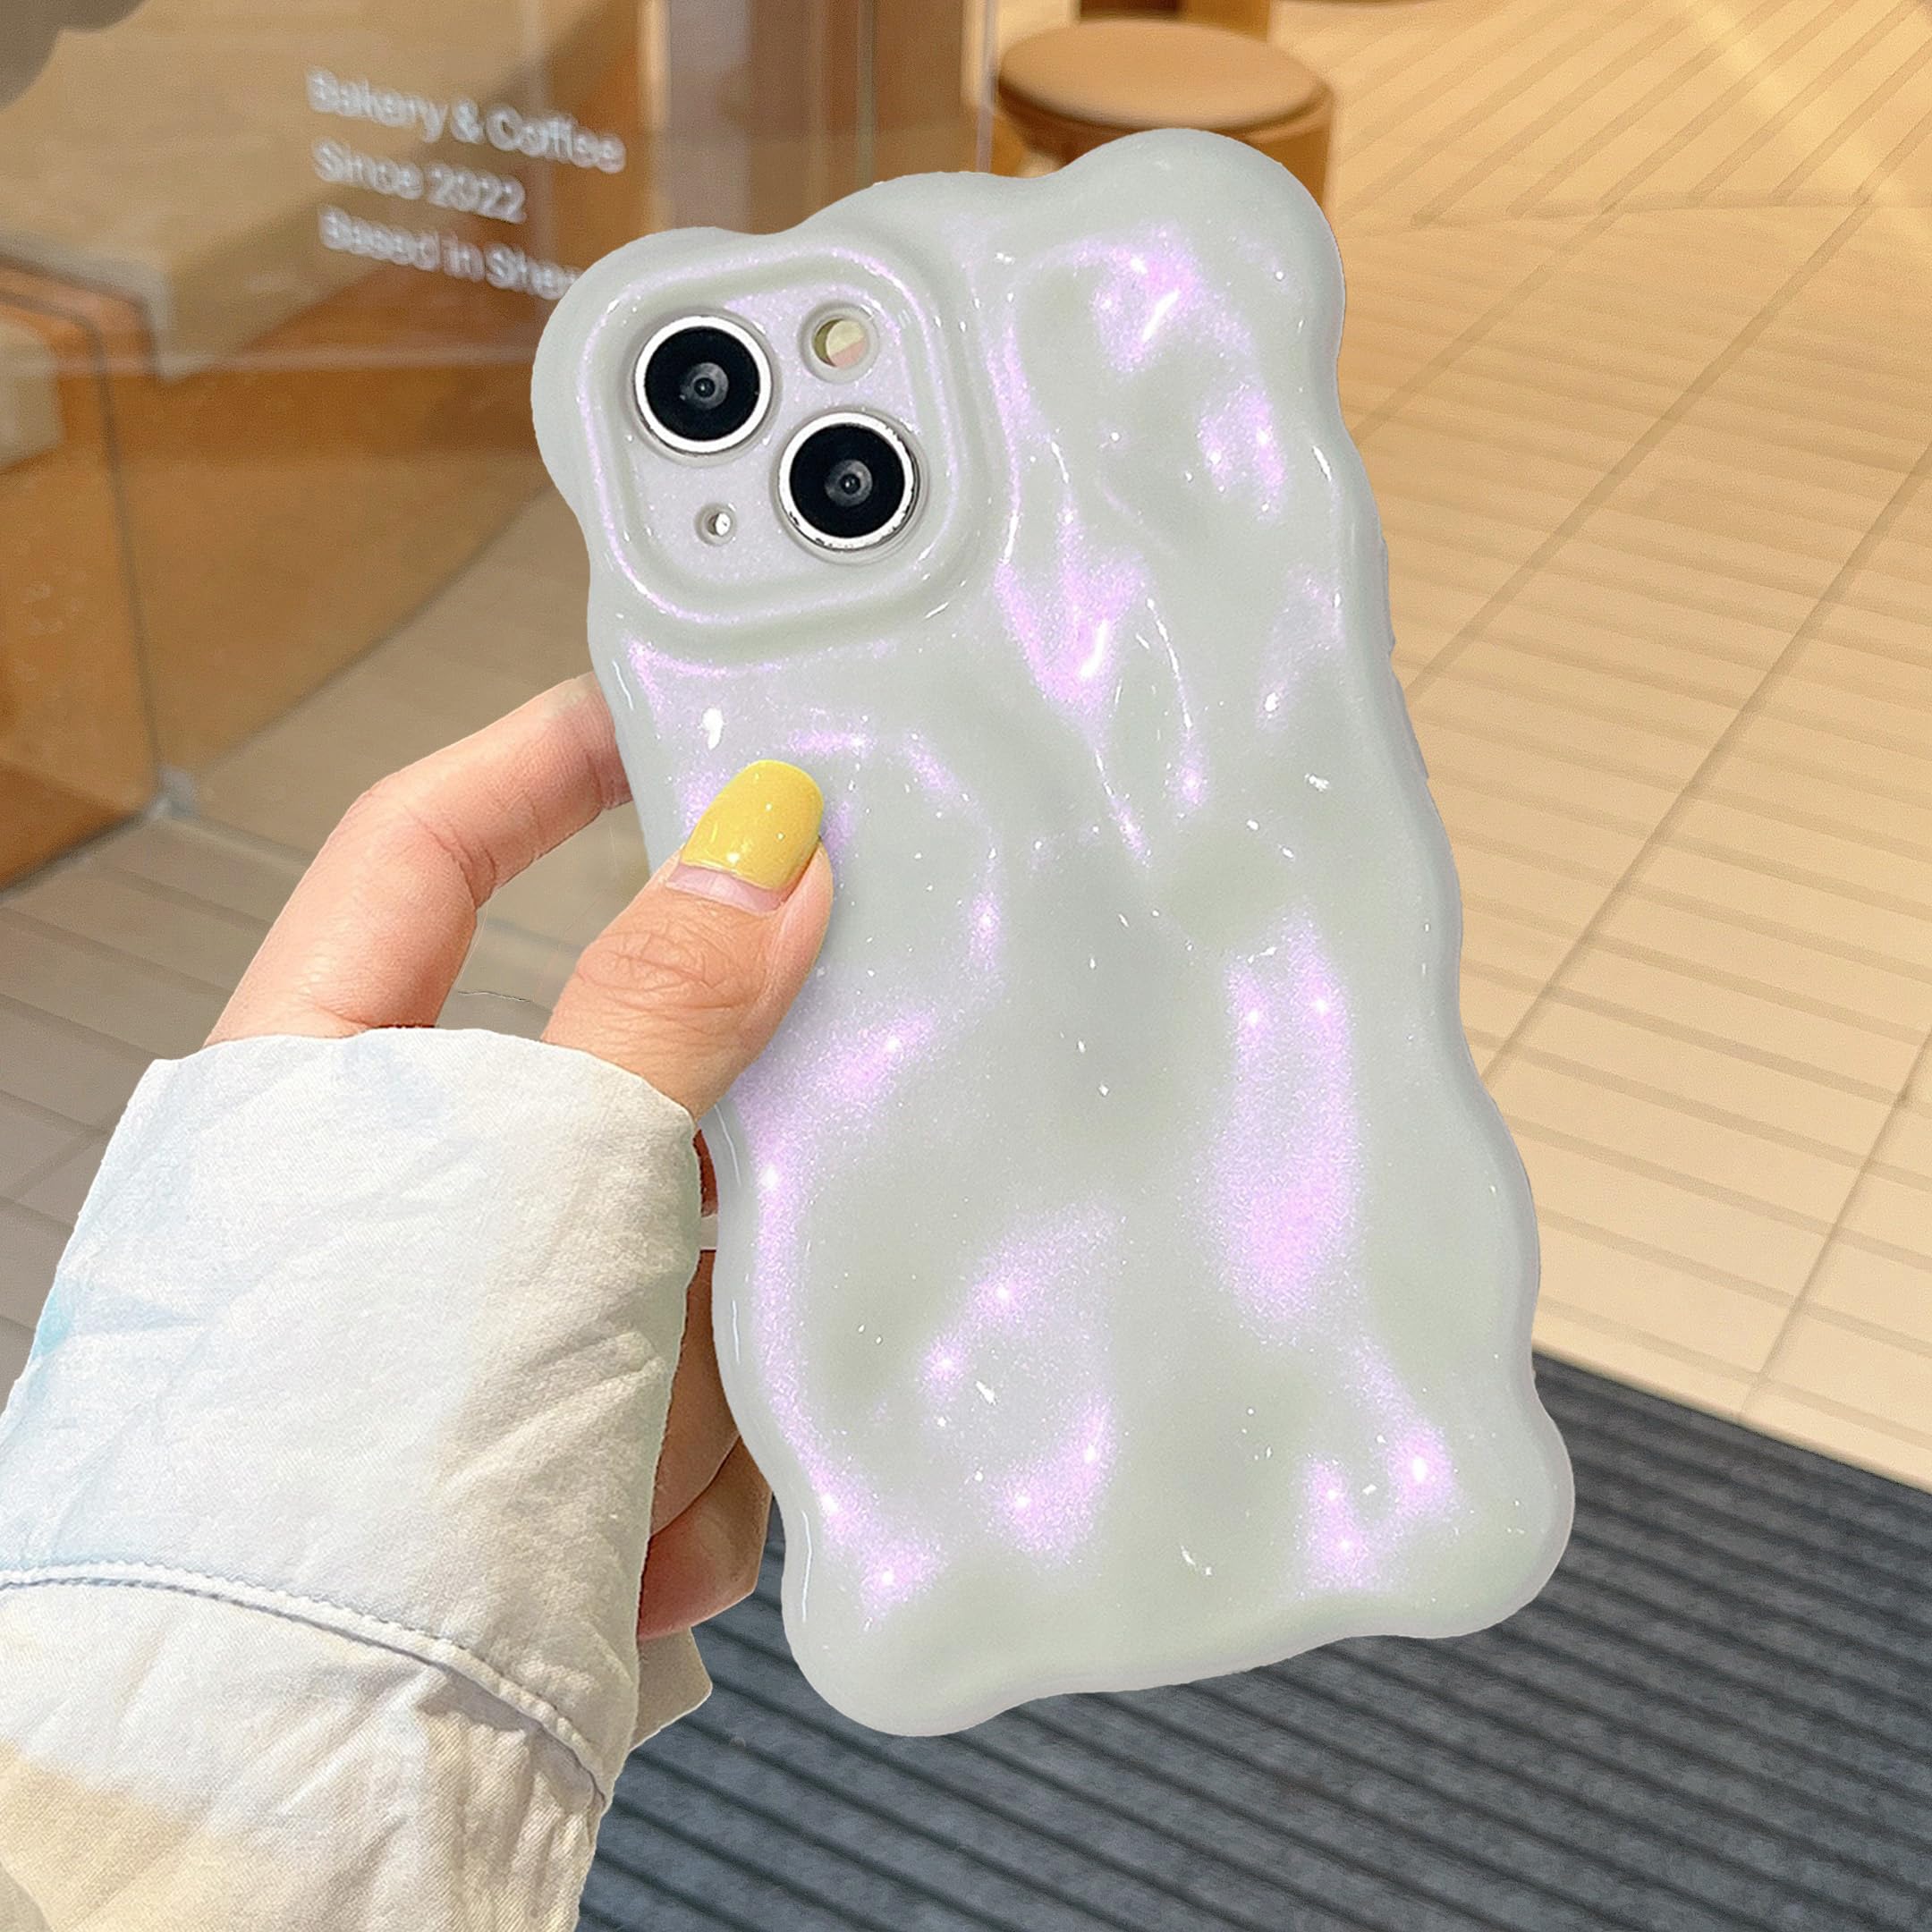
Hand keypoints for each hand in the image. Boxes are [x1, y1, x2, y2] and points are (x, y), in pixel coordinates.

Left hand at [207, 674, 831, 1640]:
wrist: (290, 1784)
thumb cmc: (334, 1466)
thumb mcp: (522, 1189)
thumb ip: (657, 1009)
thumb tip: (767, 849)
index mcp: (318, 1082)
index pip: (423, 849)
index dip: (541, 760)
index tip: (664, 709)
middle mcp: (396, 1192)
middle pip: (606, 1083)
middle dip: (699, 1158)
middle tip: (787, 1165)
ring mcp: (474, 1326)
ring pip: (666, 1254)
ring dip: (690, 1359)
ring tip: (640, 1463)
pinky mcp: (542, 1445)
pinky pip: (676, 1389)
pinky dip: (684, 1468)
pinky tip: (635, 1548)